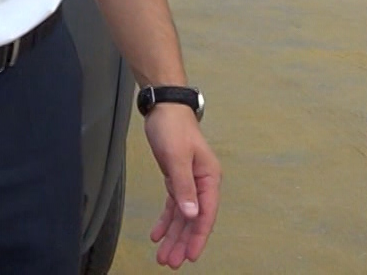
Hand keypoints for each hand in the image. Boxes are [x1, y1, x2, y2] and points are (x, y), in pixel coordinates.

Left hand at [144, 105, 220, 268]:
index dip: (198, 236)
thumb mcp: (177, 157)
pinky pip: (173, 206)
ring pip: (182, 215)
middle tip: (171, 262)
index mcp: (209, 178)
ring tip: (163, 256)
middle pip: (193, 219)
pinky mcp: (176, 179)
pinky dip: (165, 221)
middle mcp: (202, 183)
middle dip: (182, 241)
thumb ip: (184, 186)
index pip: (206, 214)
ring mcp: (190, 182)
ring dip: (173, 235)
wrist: (164, 108)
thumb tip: (192, 214)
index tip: (190, 256)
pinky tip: (157, 234)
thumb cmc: (173, 128)